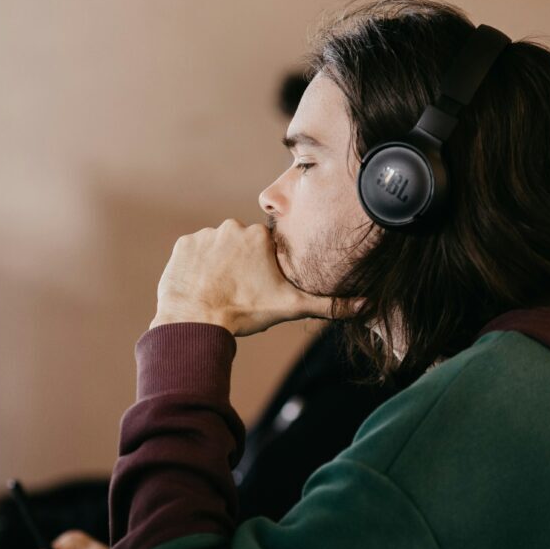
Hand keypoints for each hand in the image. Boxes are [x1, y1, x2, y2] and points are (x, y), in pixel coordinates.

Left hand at [150, 219, 333, 335]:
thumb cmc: (244, 312)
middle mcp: (232, 227)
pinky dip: (197, 268)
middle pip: (240, 246)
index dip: (263, 269)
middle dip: (241, 265)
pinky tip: (201, 285)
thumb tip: (366, 305)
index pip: (265, 248)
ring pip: (217, 249)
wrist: (197, 321)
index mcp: (259, 236)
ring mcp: (205, 235)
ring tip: (218, 290)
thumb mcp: (290, 307)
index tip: (257, 286)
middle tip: (238, 290)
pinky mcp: (183, 245)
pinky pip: (193, 253)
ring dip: (218, 265)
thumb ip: (328, 304)